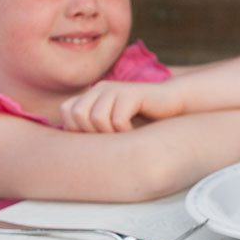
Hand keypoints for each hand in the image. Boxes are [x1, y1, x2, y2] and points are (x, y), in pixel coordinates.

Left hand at [60, 81, 179, 132]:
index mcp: (93, 94)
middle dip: (92, 133)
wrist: (172, 105)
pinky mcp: (132, 94)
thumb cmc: (142, 120)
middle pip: (78, 115)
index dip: (76, 129)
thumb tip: (71, 150)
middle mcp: (101, 88)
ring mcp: (116, 89)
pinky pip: (117, 119)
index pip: (67, 111)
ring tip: (123, 136)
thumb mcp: (113, 124)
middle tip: (111, 138)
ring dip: (109, 133)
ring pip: (96, 118)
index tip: (97, 139)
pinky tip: (135, 132)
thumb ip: (93, 128)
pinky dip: (125, 131)